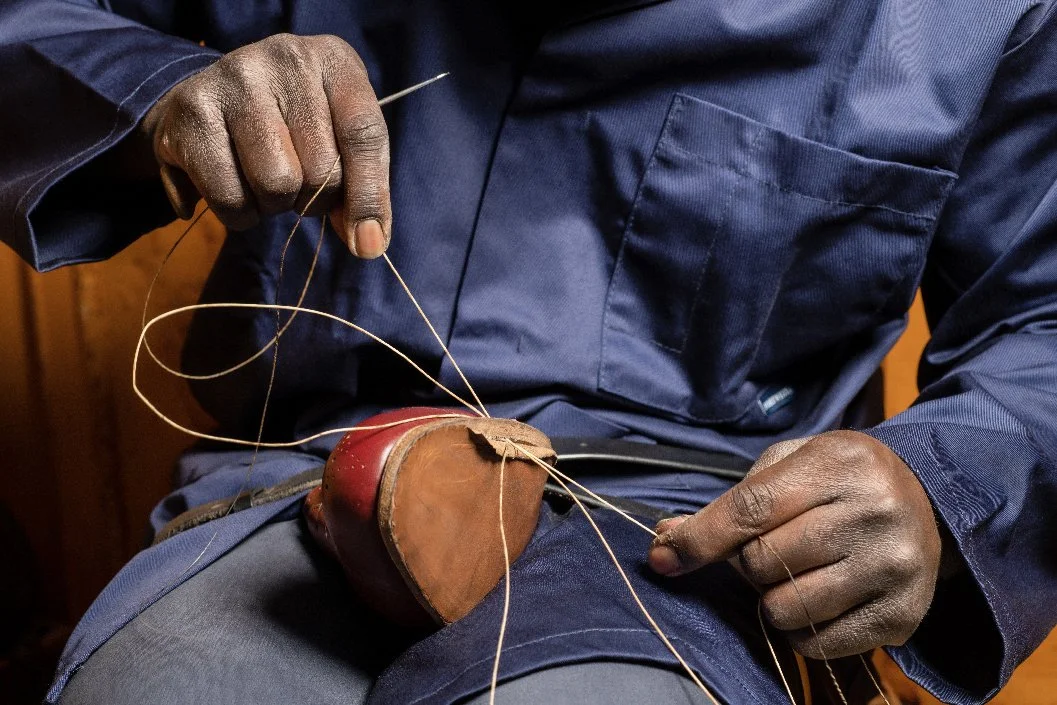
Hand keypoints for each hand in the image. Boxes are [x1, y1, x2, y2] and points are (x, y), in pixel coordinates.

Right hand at [141, 33, 389, 257]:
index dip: (368, 196)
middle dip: (313, 198)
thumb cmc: (293, 125)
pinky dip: (237, 213)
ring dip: (273, 206)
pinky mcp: (192, 110)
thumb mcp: (339, 143)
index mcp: (333, 60)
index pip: (363, 134)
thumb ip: (361, 192)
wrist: (210, 100)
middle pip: (321, 169)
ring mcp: (235, 77)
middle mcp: (285, 57)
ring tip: (263, 180)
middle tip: (296, 183)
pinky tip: (232, 184)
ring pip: (276, 184)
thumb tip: (368, 245)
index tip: (368, 243)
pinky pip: (229, 196)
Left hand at [648, 430, 941, 658]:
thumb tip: (667, 541)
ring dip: (772, 599)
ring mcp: (891, 565)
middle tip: (770, 550)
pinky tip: (820, 599)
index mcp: (836, 465)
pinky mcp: (903, 613)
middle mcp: (871, 512)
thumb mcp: (790, 464)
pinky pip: (819, 643)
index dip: (700, 538)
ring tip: (797, 573)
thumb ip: (730, 502)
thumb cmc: (840, 480)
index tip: (662, 558)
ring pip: (785, 607)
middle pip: (762, 562)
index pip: (750, 509)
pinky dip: (802, 629)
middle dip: (748, 563)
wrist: (929, 497)